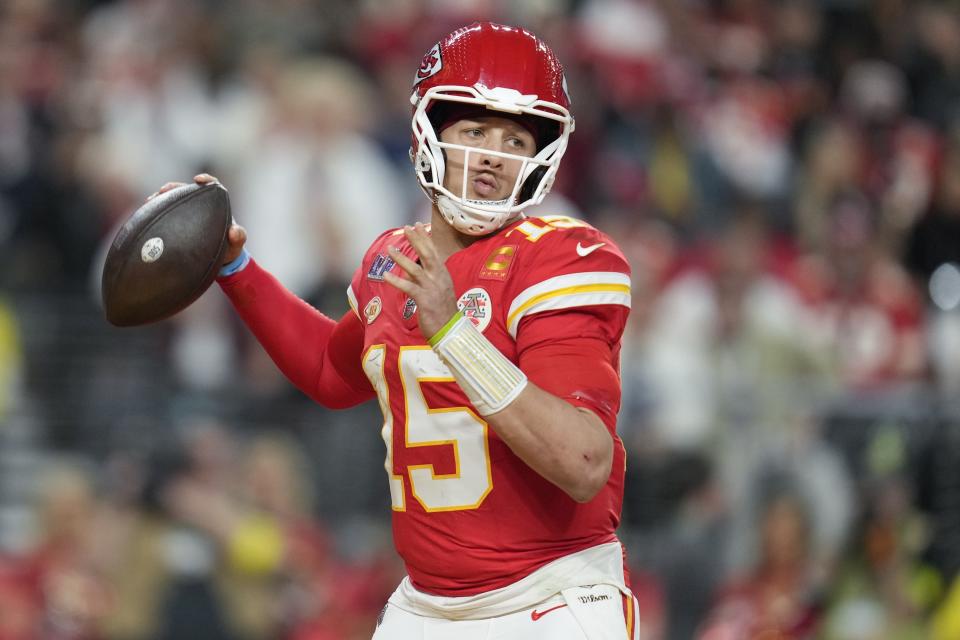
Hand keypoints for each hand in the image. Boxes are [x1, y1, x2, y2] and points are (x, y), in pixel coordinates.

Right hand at [147, 173, 246, 264]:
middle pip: (186, 190)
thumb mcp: (236, 245)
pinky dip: (155, 212)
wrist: (218, 261)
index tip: (198, 180)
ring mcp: (186, 212)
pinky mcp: (176, 222)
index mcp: (216, 205)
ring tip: (150, 201)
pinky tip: (145, 215)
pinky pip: (164, 214)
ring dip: (160, 198)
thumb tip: (234, 231)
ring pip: (172, 200)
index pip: (212, 186)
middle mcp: (200, 205)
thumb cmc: (229, 249)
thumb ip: (239, 237)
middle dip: (174, 187)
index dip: (206, 180)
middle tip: (163, 191)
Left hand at [383, 223, 458, 338]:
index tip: (417, 225)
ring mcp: (433, 289)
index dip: (425, 238)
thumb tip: (408, 270)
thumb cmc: (442, 312)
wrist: (450, 330)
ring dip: (402, 259)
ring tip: (390, 250)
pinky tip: (386, 276)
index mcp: (443, 275)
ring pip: (416, 270)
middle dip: (417, 240)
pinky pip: (409, 288)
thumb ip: (421, 279)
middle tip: (407, 227)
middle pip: (427, 255)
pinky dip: (397, 281)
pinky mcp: (425, 300)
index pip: (434, 252)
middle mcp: (439, 279)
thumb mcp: (434, 291)